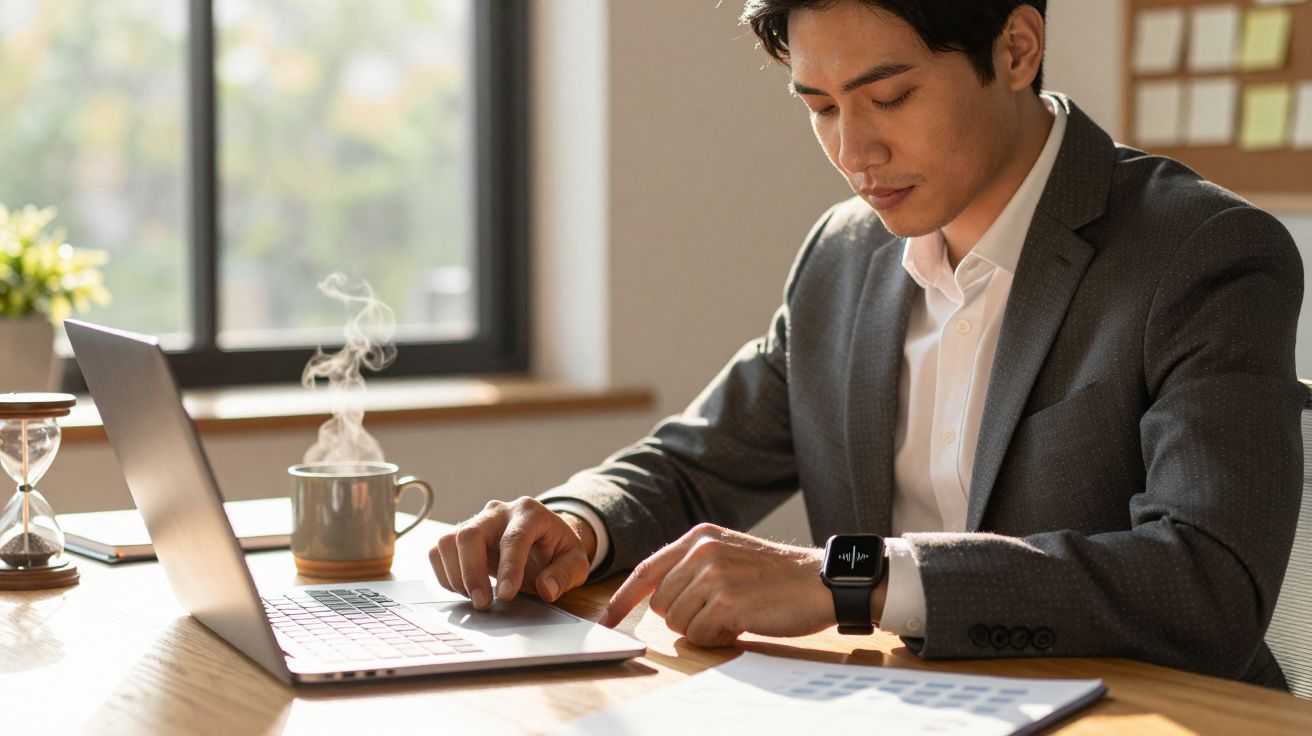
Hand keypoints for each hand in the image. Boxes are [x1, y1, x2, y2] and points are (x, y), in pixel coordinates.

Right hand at [429, 497, 596, 609]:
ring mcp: (476, 521)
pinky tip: (464, 590)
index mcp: (530, 513)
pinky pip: (439, 551)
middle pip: (471, 534)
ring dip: (456, 576)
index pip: (514, 538)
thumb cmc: (557, 550)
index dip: (509, 568)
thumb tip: (546, 589)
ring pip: (449, 541)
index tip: (506, 596)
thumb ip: (565, 575)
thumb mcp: (575, 562)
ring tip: (476, 599)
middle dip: (472, 573)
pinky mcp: (460, 535)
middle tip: (482, 604)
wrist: (542, 539)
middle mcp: (498, 512)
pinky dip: (445, 575)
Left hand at [599, 523, 835, 646]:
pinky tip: (741, 625)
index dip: (623, 599)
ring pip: (678, 622)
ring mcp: (713, 575)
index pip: (646, 570)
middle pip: (661, 603)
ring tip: (734, 616)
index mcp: (698, 537)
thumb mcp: (728, 553)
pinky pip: (700, 635)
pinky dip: (718, 639)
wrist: (819, 581)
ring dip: (703, 629)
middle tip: (718, 613)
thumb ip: (693, 566)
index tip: (608, 619)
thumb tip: (658, 597)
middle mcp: (701, 551)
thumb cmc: (776, 575)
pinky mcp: (726, 602)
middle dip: (684, 617)